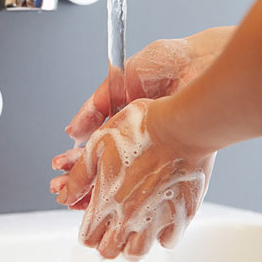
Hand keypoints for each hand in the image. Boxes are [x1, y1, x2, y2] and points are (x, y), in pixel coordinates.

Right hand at [50, 27, 232, 199]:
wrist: (201, 61)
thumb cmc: (167, 62)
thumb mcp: (121, 79)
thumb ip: (96, 105)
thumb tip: (73, 132)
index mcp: (125, 116)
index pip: (95, 145)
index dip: (76, 158)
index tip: (61, 168)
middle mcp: (140, 135)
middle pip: (106, 163)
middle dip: (82, 178)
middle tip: (62, 190)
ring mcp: (157, 147)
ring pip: (124, 175)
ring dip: (100, 188)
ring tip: (78, 200)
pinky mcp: (176, 154)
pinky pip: (152, 179)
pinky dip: (133, 192)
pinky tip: (112, 199)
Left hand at [57, 99, 214, 260]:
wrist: (180, 126)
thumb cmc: (141, 128)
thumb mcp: (98, 144)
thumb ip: (78, 176)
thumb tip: (64, 196)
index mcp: (107, 199)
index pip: (88, 237)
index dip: (87, 230)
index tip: (91, 222)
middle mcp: (130, 215)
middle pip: (109, 251)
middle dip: (105, 241)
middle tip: (109, 227)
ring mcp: (157, 218)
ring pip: (137, 252)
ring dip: (130, 243)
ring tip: (131, 227)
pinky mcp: (181, 216)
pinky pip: (167, 241)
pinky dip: (160, 235)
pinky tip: (158, 218)